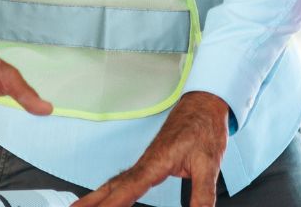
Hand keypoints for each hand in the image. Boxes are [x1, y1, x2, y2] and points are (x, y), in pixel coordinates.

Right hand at [77, 91, 228, 206]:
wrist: (203, 103)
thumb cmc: (203, 127)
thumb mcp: (209, 163)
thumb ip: (202, 194)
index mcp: (156, 163)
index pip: (129, 189)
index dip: (113, 204)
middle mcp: (145, 163)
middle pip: (112, 187)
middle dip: (91, 202)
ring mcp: (145, 162)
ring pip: (114, 183)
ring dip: (95, 197)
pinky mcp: (148, 162)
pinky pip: (122, 180)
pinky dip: (109, 191)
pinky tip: (108, 197)